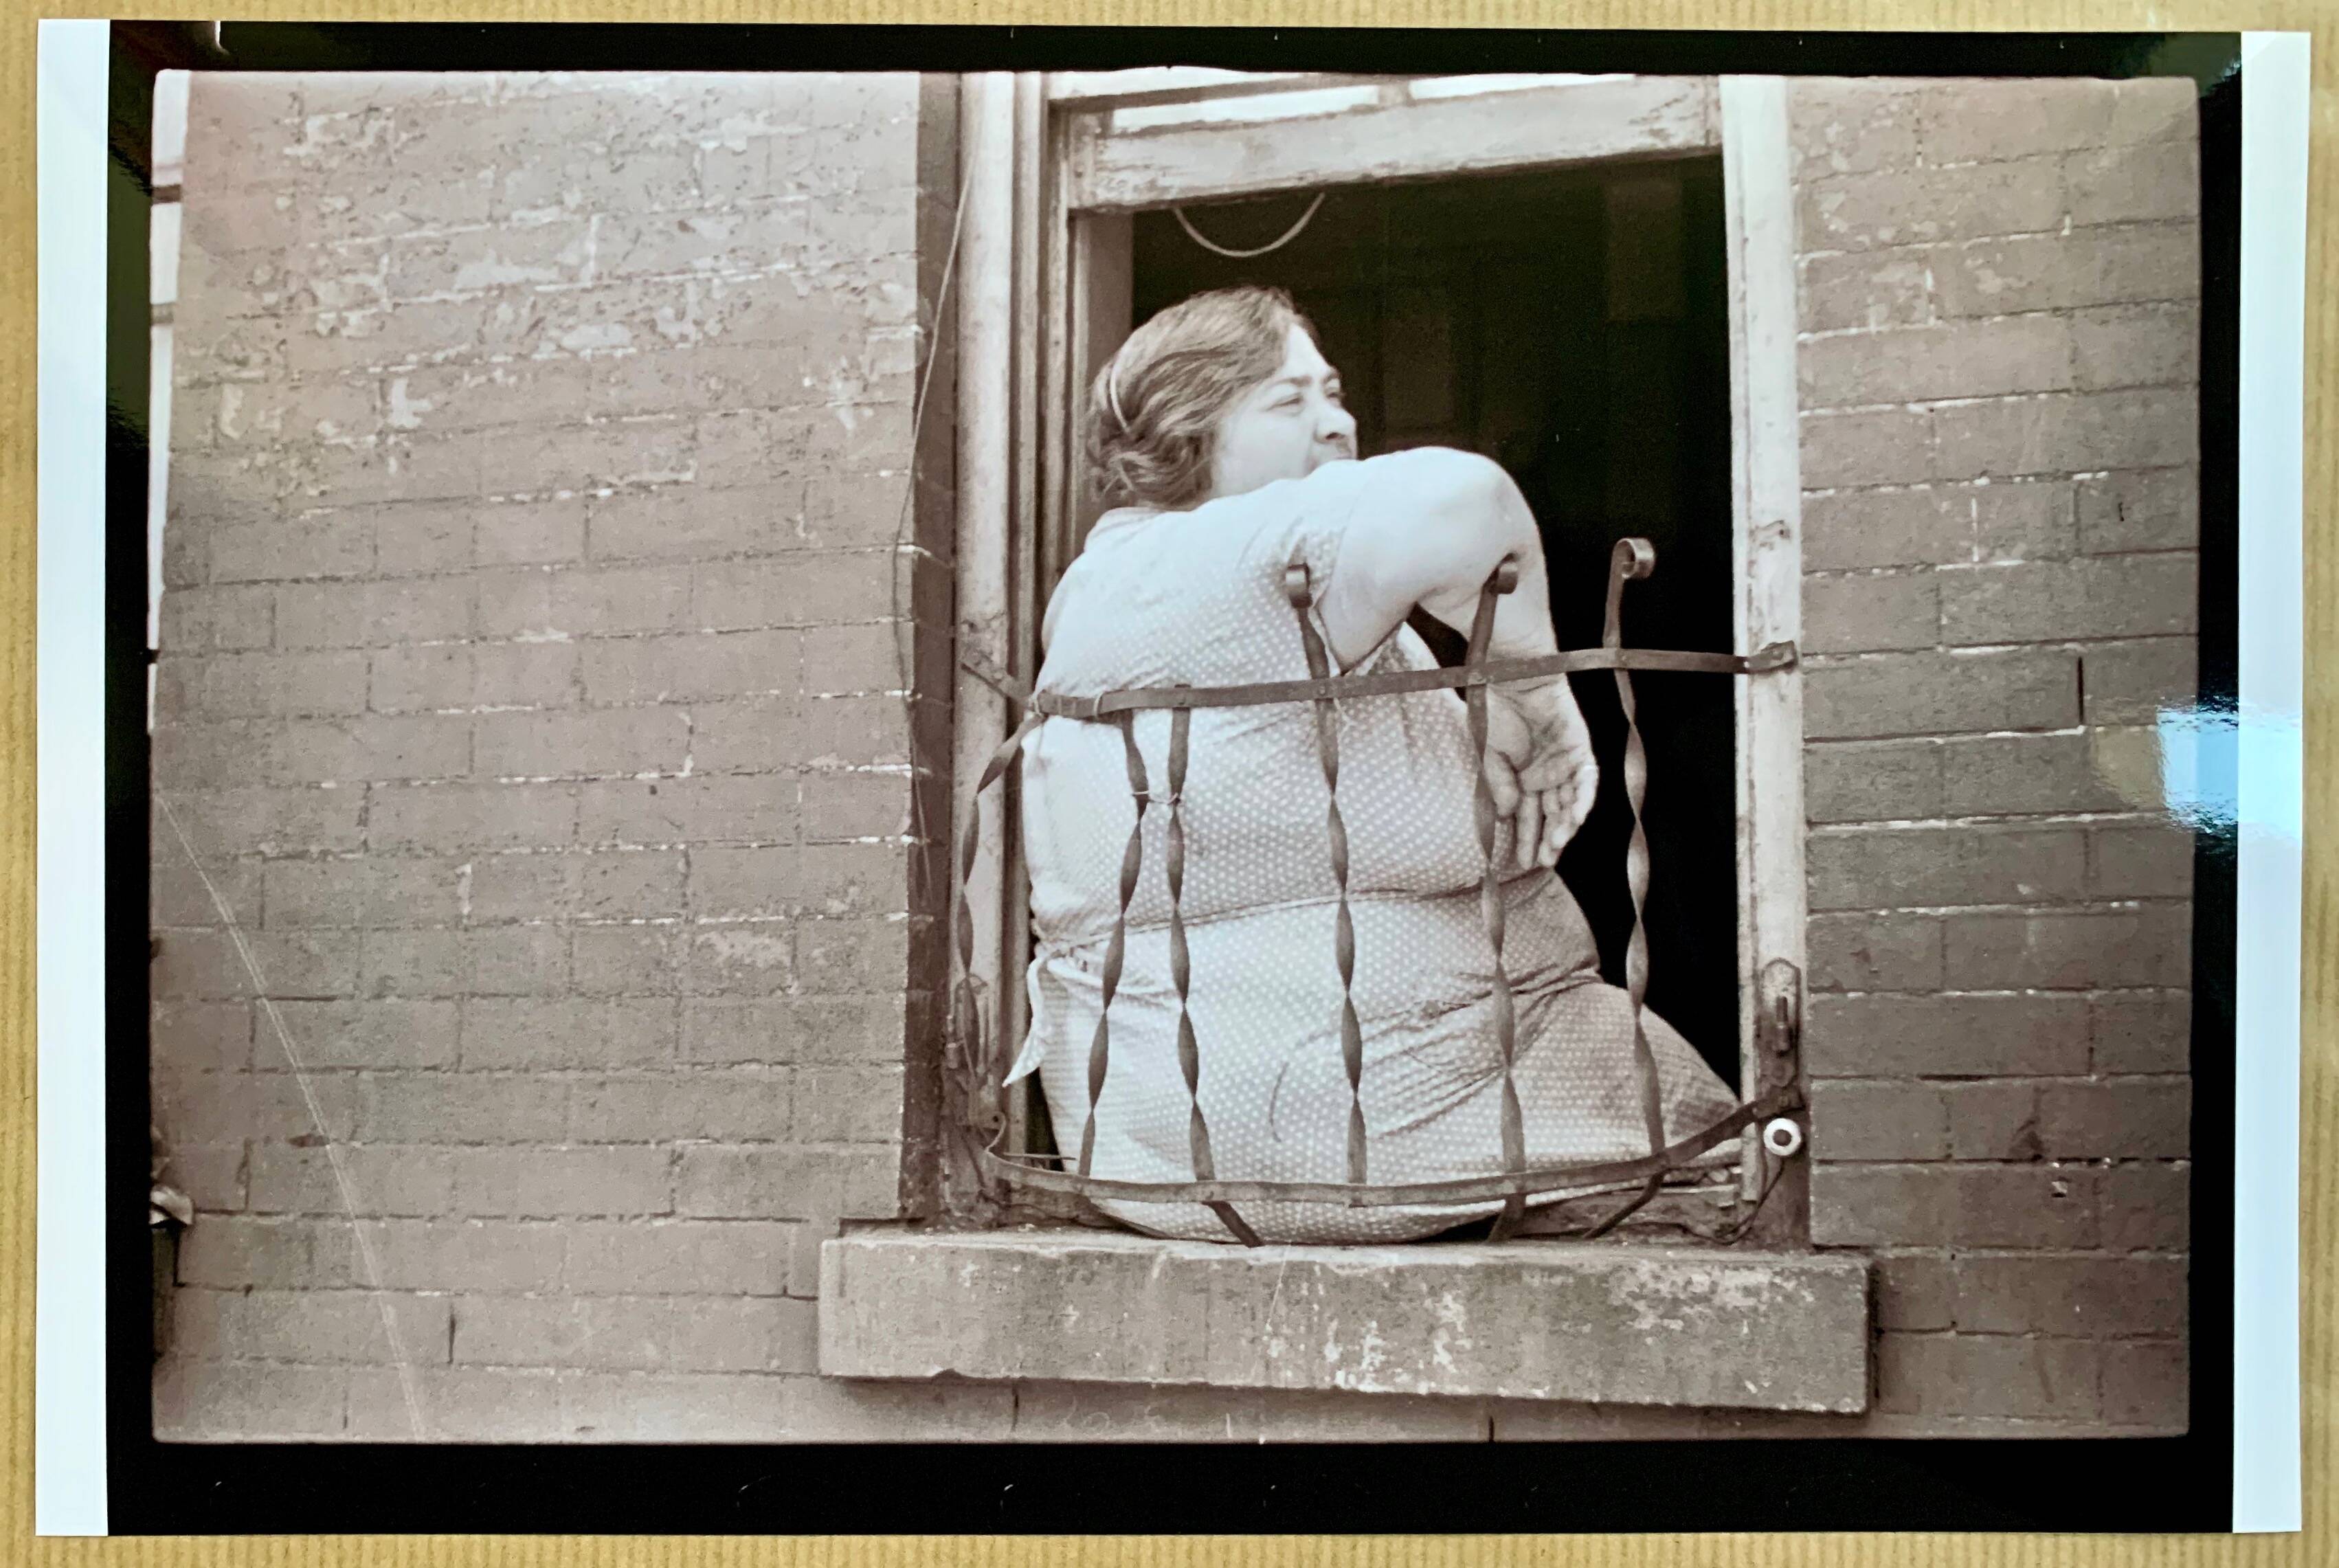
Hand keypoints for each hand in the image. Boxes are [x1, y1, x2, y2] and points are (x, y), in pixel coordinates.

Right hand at [1479, 676, 1598, 869]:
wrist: (1514, 680)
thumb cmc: (1497, 714)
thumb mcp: (1490, 756)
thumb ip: (1501, 785)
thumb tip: (1509, 815)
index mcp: (1524, 779)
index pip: (1529, 817)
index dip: (1526, 839)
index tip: (1521, 862)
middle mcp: (1547, 775)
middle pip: (1552, 815)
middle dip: (1549, 840)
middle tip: (1544, 862)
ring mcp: (1565, 764)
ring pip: (1570, 803)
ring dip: (1565, 825)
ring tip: (1557, 845)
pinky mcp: (1579, 751)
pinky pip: (1586, 781)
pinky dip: (1582, 799)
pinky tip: (1575, 818)